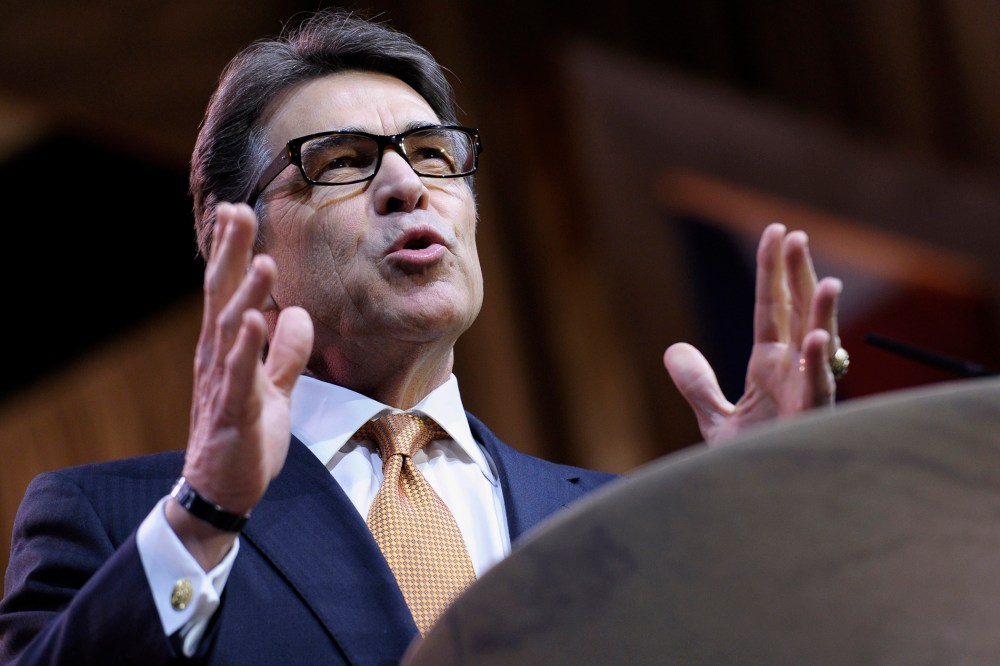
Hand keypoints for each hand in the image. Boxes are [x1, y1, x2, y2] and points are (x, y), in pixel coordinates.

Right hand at [167, 203, 312, 564]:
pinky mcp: (234, 413)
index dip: (231, 252)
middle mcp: (217, 358)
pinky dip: (248, 347)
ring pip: (231, 330)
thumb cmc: (244, 436)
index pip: (228, 291)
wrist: (222, 491)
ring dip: (247, 294)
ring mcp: (223, 384)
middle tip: (237, 211)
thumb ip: (284, 353)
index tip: (236, 210)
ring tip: (263, 261)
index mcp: (226, 349)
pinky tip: (257, 320)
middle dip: (231, 254)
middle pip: (222, 297)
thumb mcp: (274, 388)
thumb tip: (296, 314)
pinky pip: (241, 376)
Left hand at [663, 222, 841, 444]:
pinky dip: (817, 364)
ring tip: (827, 279)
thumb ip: (697, 385)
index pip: (772, 307)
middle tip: (795, 234)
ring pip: (819, 346)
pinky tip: (817, 339)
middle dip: (797, 275)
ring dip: (822, 313)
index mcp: (770, 365)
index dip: (772, 271)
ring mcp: (804, 395)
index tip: (775, 233)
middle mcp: (792, 372)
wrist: (759, 506)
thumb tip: (674, 350)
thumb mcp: (716, 421)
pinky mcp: (810, 423)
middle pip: (797, 313)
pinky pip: (817, 389)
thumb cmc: (749, 465)